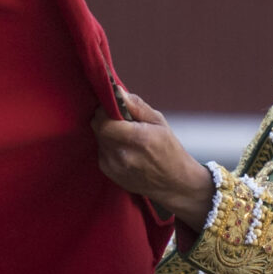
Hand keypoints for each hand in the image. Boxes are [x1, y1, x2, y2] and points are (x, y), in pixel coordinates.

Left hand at [92, 90, 216, 229]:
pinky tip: (125, 149)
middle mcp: (123, 156)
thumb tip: (117, 90)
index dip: (104, 111)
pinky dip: (109, 146)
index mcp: (138, 140)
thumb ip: (136, 105)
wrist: (174, 183)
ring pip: (99, 139)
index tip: (114, 107)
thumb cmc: (169, 149)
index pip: (103, 122)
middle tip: (121, 120)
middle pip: (98, 129)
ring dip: (108, 133)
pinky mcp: (110, 173)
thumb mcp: (159, 122)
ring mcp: (114, 167)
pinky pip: (101, 151)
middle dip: (105, 120)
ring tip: (127, 137)